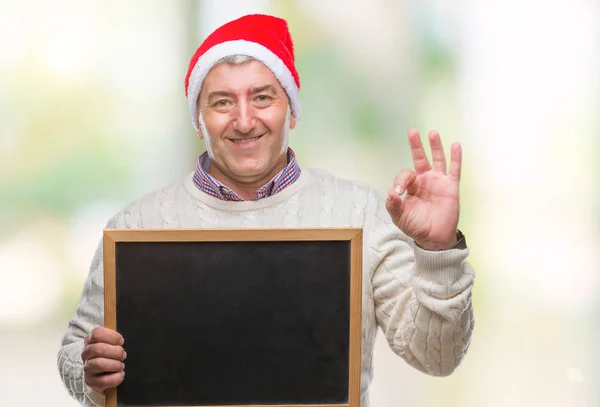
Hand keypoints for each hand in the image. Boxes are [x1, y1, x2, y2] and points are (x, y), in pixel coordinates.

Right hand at [82, 327, 126, 391]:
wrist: (101, 372)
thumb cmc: (108, 353)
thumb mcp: (110, 342)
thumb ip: (114, 338)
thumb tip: (121, 340)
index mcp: (90, 340)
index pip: (97, 333)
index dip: (112, 336)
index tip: (121, 341)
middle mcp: (86, 353)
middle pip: (99, 349)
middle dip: (116, 352)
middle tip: (123, 355)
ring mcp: (87, 368)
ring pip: (99, 364)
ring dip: (115, 364)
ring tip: (121, 365)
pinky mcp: (90, 381)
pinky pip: (102, 381)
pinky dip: (115, 378)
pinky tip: (120, 374)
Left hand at [385, 129, 460, 250]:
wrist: (433, 238)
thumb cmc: (415, 226)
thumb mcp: (399, 217)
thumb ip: (393, 205)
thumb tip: (391, 192)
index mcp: (410, 186)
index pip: (405, 175)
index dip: (400, 181)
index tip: (398, 193)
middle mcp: (424, 180)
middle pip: (420, 158)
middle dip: (416, 146)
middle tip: (412, 132)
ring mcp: (438, 182)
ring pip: (437, 159)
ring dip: (435, 146)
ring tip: (432, 133)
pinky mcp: (451, 187)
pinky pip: (454, 169)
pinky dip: (455, 157)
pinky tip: (456, 145)